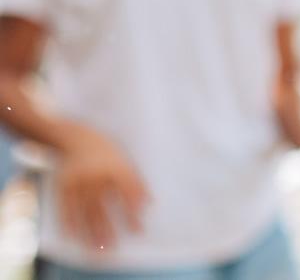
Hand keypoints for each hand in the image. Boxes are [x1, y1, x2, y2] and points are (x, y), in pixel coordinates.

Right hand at [54, 125, 148, 249]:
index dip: (133, 214)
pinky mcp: (63, 184)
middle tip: (113, 247)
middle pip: (102, 206)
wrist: (75, 137)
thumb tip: (150, 203)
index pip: (127, 195)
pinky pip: (66, 207)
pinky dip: (69, 222)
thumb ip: (137, 182)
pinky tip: (73, 236)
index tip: (138, 231)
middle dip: (108, 228)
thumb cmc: (107, 152)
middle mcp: (96, 175)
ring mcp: (78, 180)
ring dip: (90, 230)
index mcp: (116, 168)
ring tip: (96, 247)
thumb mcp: (126, 161)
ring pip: (84, 210)